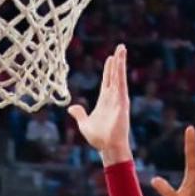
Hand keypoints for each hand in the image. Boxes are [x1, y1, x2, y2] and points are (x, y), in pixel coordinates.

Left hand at [68, 45, 131, 165]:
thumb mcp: (84, 124)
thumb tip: (72, 107)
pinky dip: (120, 72)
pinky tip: (120, 62)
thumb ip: (79, 114)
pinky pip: (121, 83)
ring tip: (122, 48)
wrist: (108, 147)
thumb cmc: (99, 139)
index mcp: (105, 101)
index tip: (110, 58)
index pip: (107, 81)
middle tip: (120, 47)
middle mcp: (113, 97)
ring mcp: (119, 99)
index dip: (109, 69)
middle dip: (117, 61)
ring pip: (119, 76)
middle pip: (115, 75)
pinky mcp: (122, 102)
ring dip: (121, 62)